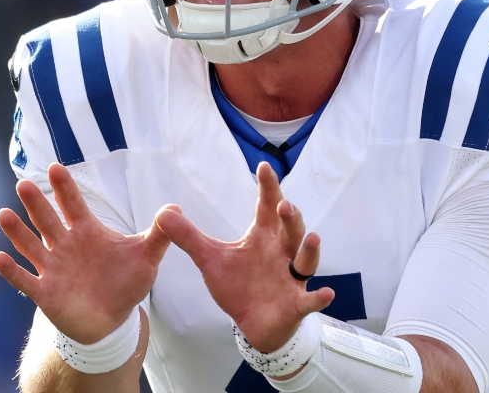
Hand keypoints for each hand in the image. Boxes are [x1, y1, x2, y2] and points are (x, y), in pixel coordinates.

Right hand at [0, 163, 175, 343]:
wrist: (112, 320)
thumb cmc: (125, 283)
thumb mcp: (145, 258)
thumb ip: (158, 234)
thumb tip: (175, 208)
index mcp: (86, 232)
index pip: (73, 205)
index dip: (65, 188)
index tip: (54, 167)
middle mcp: (64, 245)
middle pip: (48, 220)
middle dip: (36, 204)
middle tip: (24, 184)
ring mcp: (52, 268)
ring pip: (30, 246)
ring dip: (17, 232)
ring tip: (4, 215)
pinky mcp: (45, 292)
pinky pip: (25, 280)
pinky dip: (12, 271)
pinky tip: (0, 258)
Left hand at [154, 162, 334, 352]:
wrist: (251, 322)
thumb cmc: (238, 285)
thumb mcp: (209, 259)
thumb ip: (188, 237)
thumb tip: (163, 213)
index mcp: (263, 238)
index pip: (267, 208)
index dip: (267, 188)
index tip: (264, 167)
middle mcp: (281, 253)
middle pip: (290, 230)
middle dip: (289, 217)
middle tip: (283, 204)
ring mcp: (291, 278)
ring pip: (305, 260)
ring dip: (309, 251)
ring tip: (311, 238)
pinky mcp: (295, 303)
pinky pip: (309, 300)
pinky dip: (318, 298)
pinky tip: (325, 294)